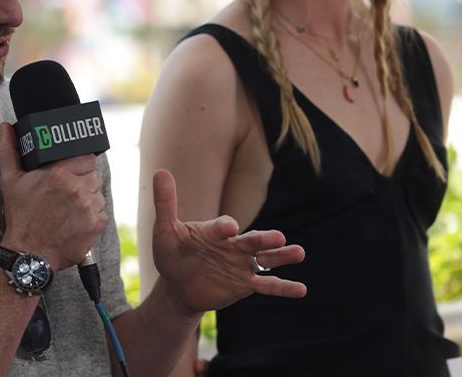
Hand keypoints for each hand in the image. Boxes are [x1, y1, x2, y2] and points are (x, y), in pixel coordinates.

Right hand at [0, 123, 106, 269]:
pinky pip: (101, 212)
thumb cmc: (21, 216)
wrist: (28, 253)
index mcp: (59, 174)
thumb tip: (6, 127)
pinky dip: (92, 216)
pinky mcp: (96, 225)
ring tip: (70, 208)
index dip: (81, 164)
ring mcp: (88, 208)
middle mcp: (77, 189)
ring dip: (89, 198)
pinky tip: (75, 221)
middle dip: (84, 181)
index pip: (87, 157)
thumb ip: (8, 151)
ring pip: (99, 194)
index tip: (71, 172)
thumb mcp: (10, 181)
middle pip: (94, 175)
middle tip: (68, 192)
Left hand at [149, 169, 305, 313]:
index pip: (223, 226)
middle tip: (278, 237)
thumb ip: (165, 204)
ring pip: (266, 259)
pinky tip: (301, 290)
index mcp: (215, 231)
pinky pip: (267, 285)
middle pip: (252, 240)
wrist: (177, 285)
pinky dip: (284, 287)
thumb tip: (160, 171)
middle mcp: (234, 245)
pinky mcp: (245, 284)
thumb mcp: (165, 231)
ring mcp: (241, 264)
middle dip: (264, 238)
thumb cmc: (172, 254)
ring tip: (299, 252)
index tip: (229, 229)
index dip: (225, 227)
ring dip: (282, 256)